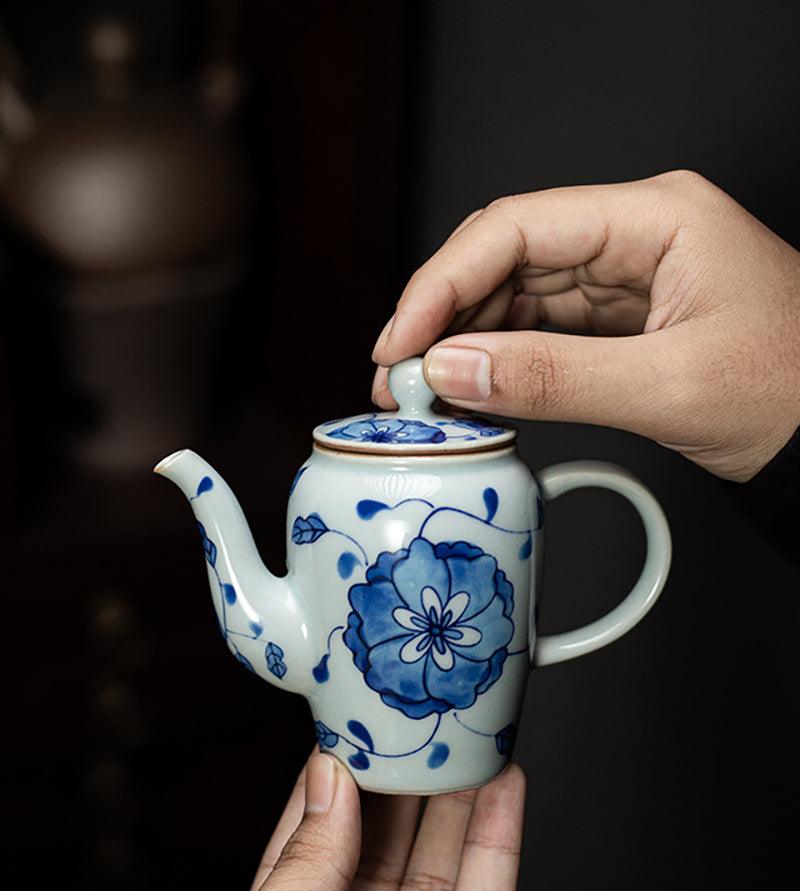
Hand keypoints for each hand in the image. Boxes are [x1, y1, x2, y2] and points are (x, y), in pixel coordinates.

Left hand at [201, 750, 524, 890]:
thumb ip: (296, 877)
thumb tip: (326, 786)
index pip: (306, 849)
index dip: (332, 783)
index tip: (353, 722)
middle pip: (380, 852)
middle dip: (403, 782)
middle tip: (420, 717)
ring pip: (438, 871)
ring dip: (457, 800)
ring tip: (468, 734)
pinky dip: (500, 844)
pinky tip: (503, 788)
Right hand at [371, 170, 799, 480]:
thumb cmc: (795, 393)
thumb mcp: (670, 387)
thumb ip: (553, 376)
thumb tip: (453, 370)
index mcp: (658, 217)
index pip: (517, 227)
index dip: (443, 283)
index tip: (401, 341)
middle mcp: (636, 234)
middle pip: (506, 256)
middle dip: (443, 314)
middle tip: (398, 375)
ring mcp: (628, 275)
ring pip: (517, 293)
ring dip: (464, 340)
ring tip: (423, 391)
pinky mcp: (623, 317)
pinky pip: (542, 328)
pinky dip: (500, 359)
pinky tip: (471, 387)